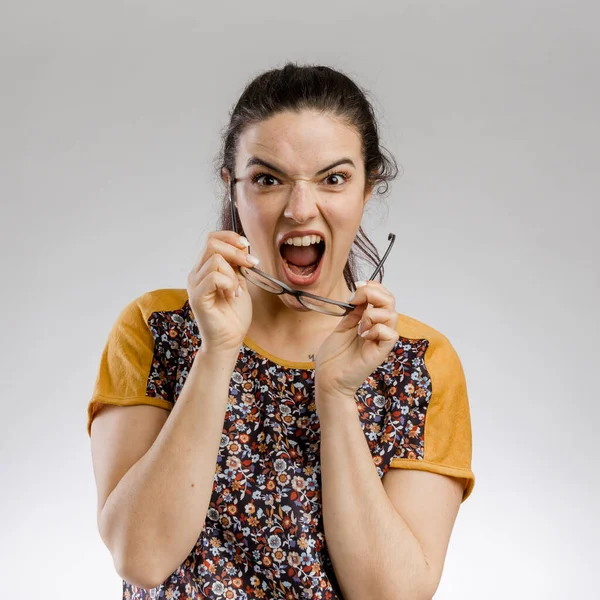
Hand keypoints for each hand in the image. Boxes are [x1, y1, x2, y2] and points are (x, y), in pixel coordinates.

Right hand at [187, 230, 257, 354]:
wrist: (229, 339)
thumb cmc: (234, 314)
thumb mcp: (240, 282)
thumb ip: (238, 265)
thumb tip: (243, 245)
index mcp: (205, 268)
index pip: (212, 239)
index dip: (230, 237)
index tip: (247, 246)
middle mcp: (196, 274)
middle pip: (212, 244)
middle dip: (237, 252)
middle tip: (251, 265)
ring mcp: (195, 285)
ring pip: (215, 260)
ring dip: (234, 273)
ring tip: (238, 289)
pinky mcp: (197, 297)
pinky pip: (214, 277)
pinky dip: (229, 283)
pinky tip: (233, 294)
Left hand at [313, 280, 399, 399]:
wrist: (328, 378)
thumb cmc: (333, 357)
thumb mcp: (342, 327)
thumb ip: (354, 312)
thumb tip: (361, 296)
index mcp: (371, 322)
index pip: (384, 298)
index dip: (374, 288)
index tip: (357, 287)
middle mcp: (379, 329)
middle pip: (391, 302)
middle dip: (375, 294)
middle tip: (356, 298)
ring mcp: (380, 341)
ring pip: (392, 315)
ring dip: (372, 313)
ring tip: (359, 325)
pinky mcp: (381, 352)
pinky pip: (390, 334)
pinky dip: (376, 329)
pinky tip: (363, 335)